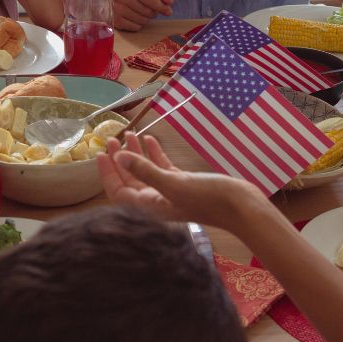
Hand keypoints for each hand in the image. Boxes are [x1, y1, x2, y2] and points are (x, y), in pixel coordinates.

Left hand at [96, 133, 261, 232]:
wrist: (242, 207)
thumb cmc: (208, 198)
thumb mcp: (173, 183)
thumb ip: (145, 170)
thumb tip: (119, 157)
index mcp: (149, 208)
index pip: (119, 191)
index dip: (108, 173)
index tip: (100, 153)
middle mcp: (156, 203)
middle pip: (130, 180)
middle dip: (120, 159)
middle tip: (112, 138)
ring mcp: (170, 194)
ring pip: (146, 172)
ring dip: (137, 153)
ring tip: (129, 133)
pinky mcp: (184, 186)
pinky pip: (163, 169)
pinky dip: (155, 155)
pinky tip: (150, 139)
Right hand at [110, 0, 172, 29]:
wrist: (117, 0)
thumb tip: (169, 2)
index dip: (161, 7)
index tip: (168, 12)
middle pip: (147, 11)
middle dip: (152, 12)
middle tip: (149, 10)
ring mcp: (116, 8)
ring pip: (141, 20)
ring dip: (145, 19)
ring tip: (141, 13)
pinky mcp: (114, 20)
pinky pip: (135, 27)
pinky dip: (137, 25)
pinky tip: (134, 19)